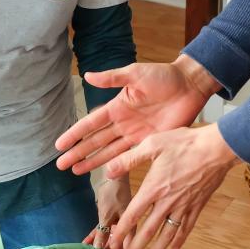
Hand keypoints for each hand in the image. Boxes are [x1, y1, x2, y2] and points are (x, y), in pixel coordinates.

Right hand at [55, 55, 220, 175]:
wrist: (190, 86)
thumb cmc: (163, 76)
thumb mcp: (135, 74)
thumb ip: (112, 78)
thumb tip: (87, 76)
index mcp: (117, 106)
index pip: (91, 123)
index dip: (75, 134)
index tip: (59, 144)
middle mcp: (123, 123)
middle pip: (96, 141)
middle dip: (79, 153)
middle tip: (61, 165)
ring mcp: (136, 134)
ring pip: (109, 152)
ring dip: (93, 161)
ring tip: (76, 171)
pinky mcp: (151, 142)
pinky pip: (130, 156)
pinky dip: (117, 165)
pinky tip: (106, 174)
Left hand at [85, 175, 131, 248]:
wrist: (113, 174)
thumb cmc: (114, 193)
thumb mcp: (106, 214)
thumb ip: (103, 232)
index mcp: (131, 226)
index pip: (129, 248)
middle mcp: (128, 226)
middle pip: (120, 245)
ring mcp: (120, 221)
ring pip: (111, 238)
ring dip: (102, 246)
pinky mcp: (112, 215)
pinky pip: (104, 229)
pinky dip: (96, 235)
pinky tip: (85, 242)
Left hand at [105, 124, 237, 248]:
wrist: (216, 149)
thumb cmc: (184, 143)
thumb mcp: (152, 144)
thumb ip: (129, 159)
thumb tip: (108, 170)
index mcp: (153, 188)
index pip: (133, 214)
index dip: (122, 231)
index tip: (113, 244)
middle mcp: (167, 202)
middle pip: (148, 231)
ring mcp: (184, 206)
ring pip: (167, 234)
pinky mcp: (197, 205)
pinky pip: (187, 227)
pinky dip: (180, 239)